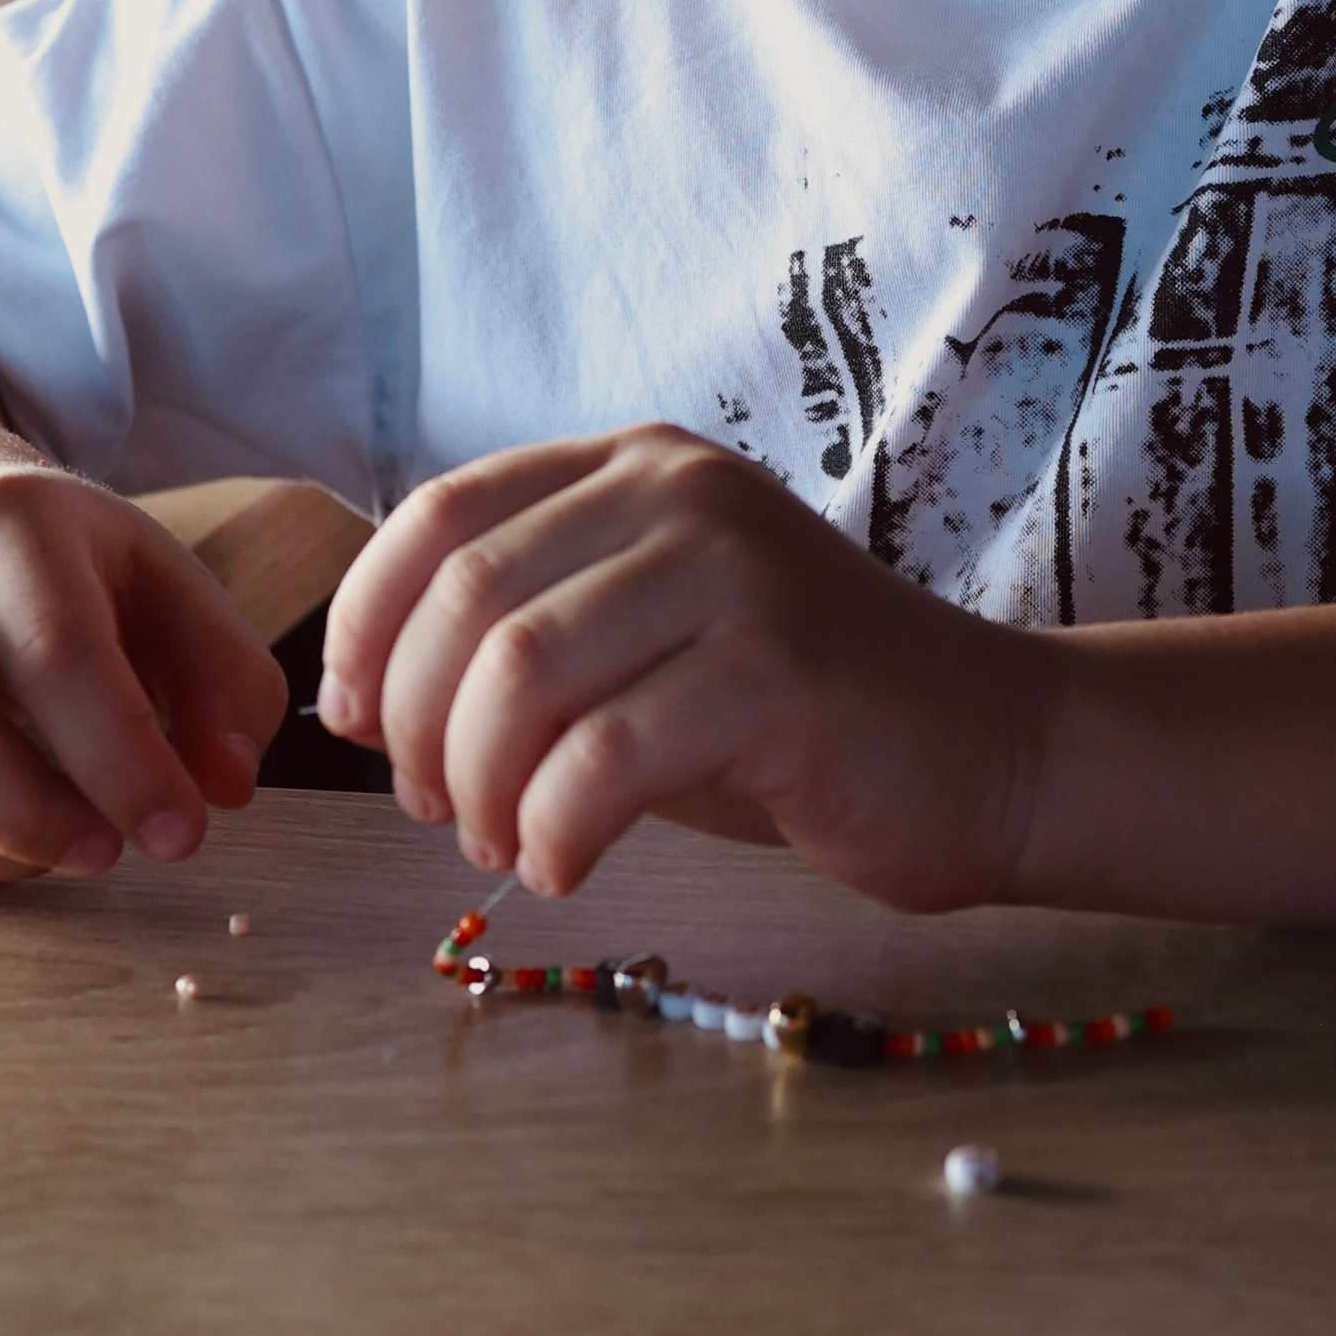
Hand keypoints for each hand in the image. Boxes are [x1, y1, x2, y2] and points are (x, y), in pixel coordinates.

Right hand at [0, 462, 289, 891]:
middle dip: (37, 818)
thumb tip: (227, 787)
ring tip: (70, 844)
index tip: (185, 833)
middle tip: (116, 855)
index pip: (55, 653)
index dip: (123, 760)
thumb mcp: (171, 588)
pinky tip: (11, 850)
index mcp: (3, 522)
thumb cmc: (77, 572)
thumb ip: (226, 681)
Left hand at [318, 426, 1048, 910]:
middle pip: (469, 598)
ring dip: (480, 785)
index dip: (364, 625)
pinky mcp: (779, 669)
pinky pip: (608, 755)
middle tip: (441, 814)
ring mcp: (736, 570)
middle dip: (416, 727)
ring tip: (505, 845)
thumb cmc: (786, 716)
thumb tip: (359, 703)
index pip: (440, 514)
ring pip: (524, 672)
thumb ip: (520, 640)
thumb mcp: (638, 646)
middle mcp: (680, 492)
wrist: (982, 750)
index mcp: (633, 466)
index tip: (352, 727)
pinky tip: (567, 869)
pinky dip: (556, 829)